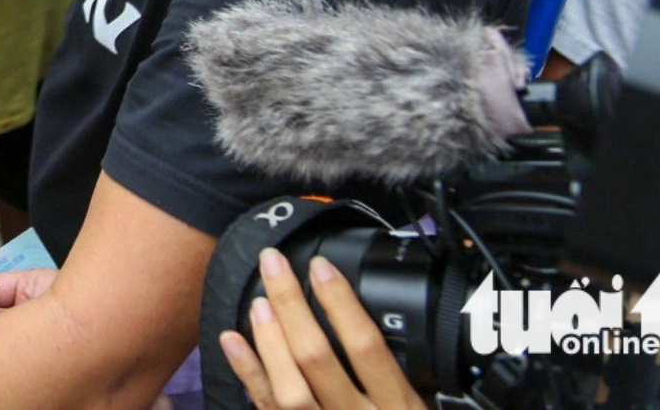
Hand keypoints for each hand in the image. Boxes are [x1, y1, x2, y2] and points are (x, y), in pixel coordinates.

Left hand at [218, 249, 423, 409]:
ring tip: (257, 301)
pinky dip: (249, 374)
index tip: (321, 266)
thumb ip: (404, 378)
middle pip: (318, 358)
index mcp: (400, 409)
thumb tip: (374, 323)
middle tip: (272, 264)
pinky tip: (232, 340)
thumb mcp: (426, 409)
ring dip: (269, 340)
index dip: (341, 304)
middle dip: (291, 305)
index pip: (367, 348)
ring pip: (290, 389)